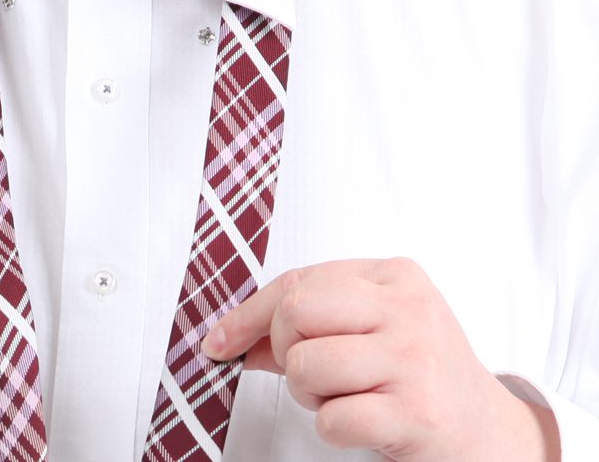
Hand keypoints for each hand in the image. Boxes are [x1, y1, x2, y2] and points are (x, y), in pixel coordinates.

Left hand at [202, 257, 559, 460]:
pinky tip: (365, 421)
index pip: (296, 283)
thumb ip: (307, 324)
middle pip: (295, 315)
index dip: (247, 316)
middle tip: (311, 371)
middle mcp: (408, 311)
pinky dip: (333, 427)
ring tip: (344, 396)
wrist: (484, 429)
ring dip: (310, 393)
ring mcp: (415, 360)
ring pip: (306, 366)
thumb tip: (230, 337)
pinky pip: (332, 419)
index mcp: (394, 277)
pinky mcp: (417, 412)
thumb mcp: (371, 328)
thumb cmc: (417, 372)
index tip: (220, 341)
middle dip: (286, 351)